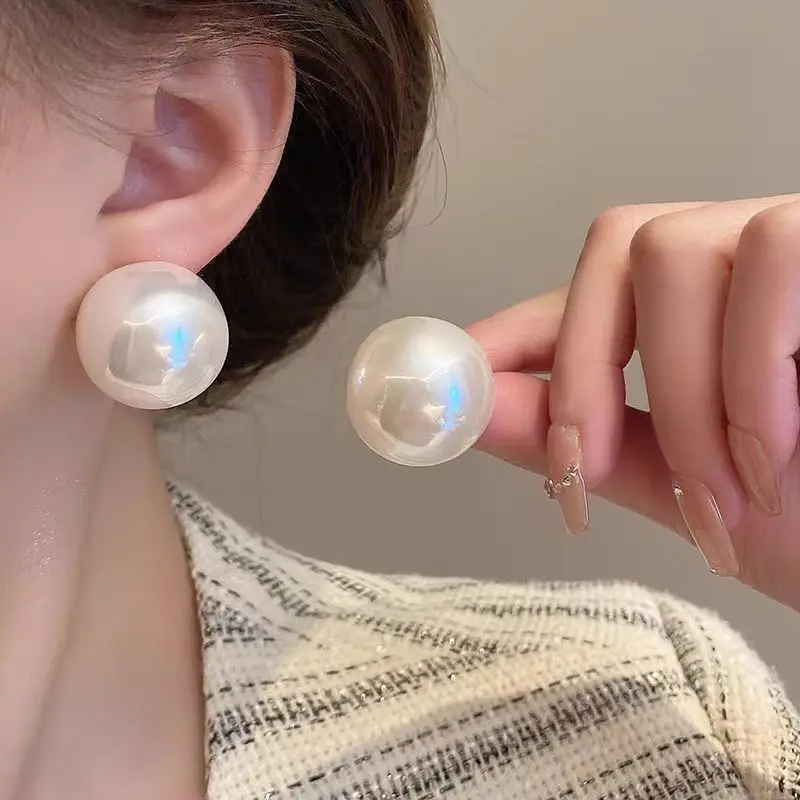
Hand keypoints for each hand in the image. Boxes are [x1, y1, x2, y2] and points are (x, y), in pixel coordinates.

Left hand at [468, 196, 799, 611]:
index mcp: (700, 314)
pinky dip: (751, 372)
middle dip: (587, 373)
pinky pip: (775, 258)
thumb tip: (474, 405)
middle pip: (621, 244)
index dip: (515, 332)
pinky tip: (777, 452)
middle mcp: (746, 258)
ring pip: (679, 248)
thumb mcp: (688, 487)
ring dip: (682, 395)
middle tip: (585, 484)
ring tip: (725, 494)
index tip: (449, 385)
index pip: (586, 293)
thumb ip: (589, 442)